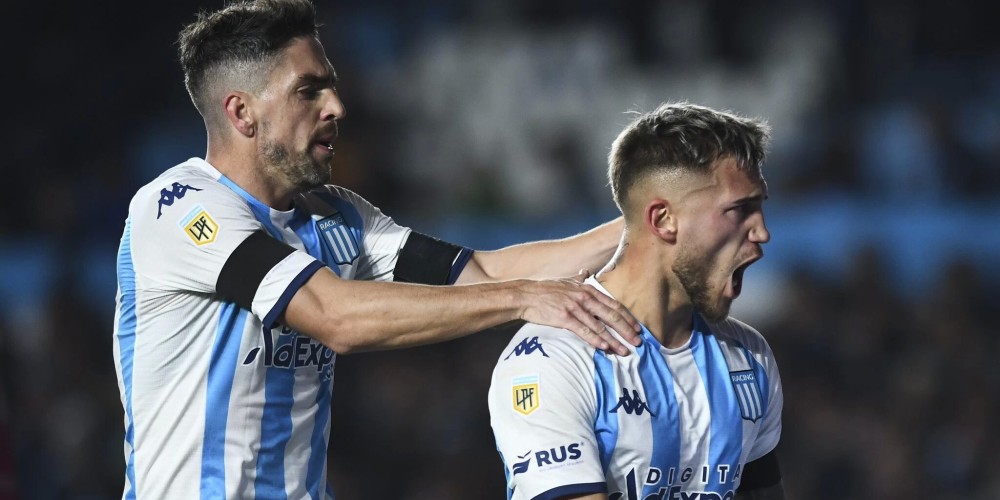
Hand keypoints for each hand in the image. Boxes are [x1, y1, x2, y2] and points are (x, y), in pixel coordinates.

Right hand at [516, 271, 641, 355]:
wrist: (526, 295)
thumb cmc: (546, 290)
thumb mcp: (566, 282)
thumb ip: (579, 280)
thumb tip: (586, 272)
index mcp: (588, 290)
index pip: (614, 305)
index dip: (628, 317)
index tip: (638, 328)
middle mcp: (584, 298)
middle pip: (612, 316)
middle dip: (627, 330)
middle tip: (638, 342)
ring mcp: (575, 308)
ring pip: (600, 326)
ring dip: (615, 340)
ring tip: (625, 350)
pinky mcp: (565, 318)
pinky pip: (584, 331)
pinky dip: (596, 340)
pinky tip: (605, 347)